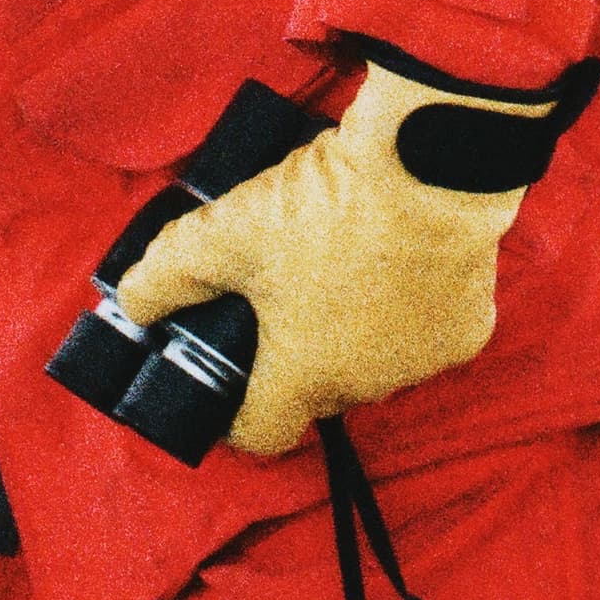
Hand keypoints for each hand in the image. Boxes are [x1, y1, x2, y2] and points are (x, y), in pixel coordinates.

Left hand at [111, 65, 562, 463]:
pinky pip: (425, 334)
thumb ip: (166, 276)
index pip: (260, 435)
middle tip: (278, 299)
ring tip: (336, 270)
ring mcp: (424, 362)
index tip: (228, 383)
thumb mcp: (225, 234)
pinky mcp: (467, 331)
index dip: (235, 416)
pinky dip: (407, 311)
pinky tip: (392, 264)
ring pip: (374, 363)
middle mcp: (368, 386)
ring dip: (354, 334)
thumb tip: (131, 304)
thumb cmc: (326, 209)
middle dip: (295, 358)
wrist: (429, 165)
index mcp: (305, 377)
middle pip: (317, 392)